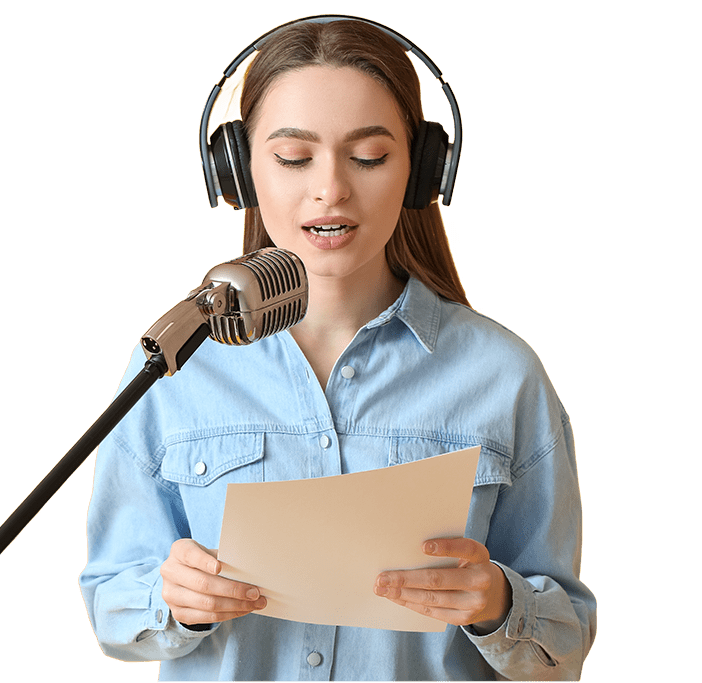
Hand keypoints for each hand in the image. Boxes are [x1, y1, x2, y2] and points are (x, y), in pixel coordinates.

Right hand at [161, 539, 266, 625]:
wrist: (184, 574)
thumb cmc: (203, 559)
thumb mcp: (209, 552)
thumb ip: (223, 558)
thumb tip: (250, 571)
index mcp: (179, 551)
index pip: (191, 555)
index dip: (205, 562)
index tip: (220, 567)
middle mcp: (170, 572)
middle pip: (203, 584)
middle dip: (232, 589)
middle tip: (254, 592)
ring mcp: (171, 595)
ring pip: (206, 604)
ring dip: (235, 605)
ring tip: (254, 604)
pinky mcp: (178, 613)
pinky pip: (206, 617)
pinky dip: (228, 614)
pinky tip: (242, 610)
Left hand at [374, 537, 511, 631]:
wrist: (493, 594)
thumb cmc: (469, 564)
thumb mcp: (466, 552)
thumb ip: (447, 548)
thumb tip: (408, 550)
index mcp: (481, 556)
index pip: (465, 548)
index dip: (445, 547)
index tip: (422, 546)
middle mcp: (480, 580)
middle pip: (438, 579)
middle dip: (406, 578)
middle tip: (382, 577)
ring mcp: (473, 603)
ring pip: (431, 598)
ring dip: (402, 594)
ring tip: (382, 589)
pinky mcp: (463, 619)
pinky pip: (432, 611)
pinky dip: (411, 604)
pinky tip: (395, 598)